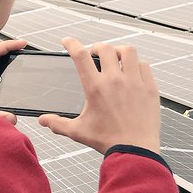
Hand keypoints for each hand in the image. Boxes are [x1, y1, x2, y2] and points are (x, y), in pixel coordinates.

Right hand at [38, 37, 160, 154]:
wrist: (134, 150)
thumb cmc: (108, 141)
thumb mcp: (78, 132)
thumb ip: (58, 124)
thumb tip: (43, 120)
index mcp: (95, 88)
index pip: (80, 56)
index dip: (72, 44)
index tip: (68, 42)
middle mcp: (115, 80)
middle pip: (104, 48)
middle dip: (96, 47)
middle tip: (94, 53)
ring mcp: (134, 82)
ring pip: (127, 51)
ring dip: (119, 50)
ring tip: (115, 57)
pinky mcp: (149, 87)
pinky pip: (144, 65)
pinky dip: (136, 64)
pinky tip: (132, 71)